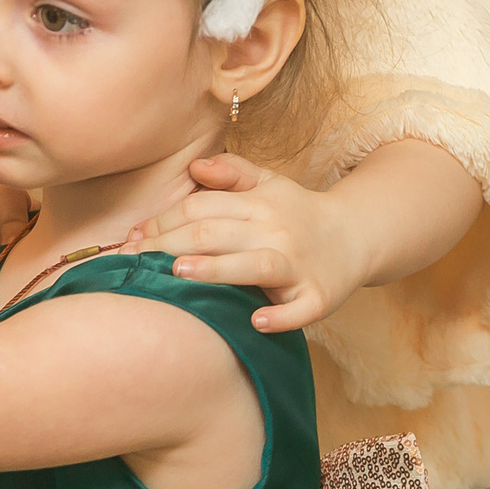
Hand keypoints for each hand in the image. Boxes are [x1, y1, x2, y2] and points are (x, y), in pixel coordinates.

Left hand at [129, 155, 373, 333]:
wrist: (357, 236)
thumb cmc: (298, 214)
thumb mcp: (269, 183)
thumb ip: (232, 172)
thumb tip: (194, 167)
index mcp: (260, 203)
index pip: (202, 208)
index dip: (163, 220)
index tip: (131, 238)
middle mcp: (277, 230)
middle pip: (217, 234)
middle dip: (170, 245)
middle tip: (132, 260)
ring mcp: (299, 265)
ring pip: (255, 265)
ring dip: (216, 269)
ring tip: (180, 273)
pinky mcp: (318, 297)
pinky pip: (299, 310)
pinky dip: (279, 317)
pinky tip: (255, 321)